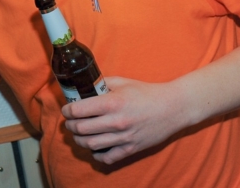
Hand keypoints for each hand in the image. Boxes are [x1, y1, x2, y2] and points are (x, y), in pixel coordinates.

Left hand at [61, 77, 188, 163]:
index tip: (66, 110)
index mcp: (112, 103)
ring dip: (79, 140)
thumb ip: (102, 83)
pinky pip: (108, 157)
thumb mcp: (123, 82)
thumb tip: (85, 86)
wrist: (173, 108)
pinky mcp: (131, 148)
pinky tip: (94, 149)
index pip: (79, 110)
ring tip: (78, 135)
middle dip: (71, 126)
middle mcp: (116, 122)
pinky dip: (97, 155)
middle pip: (81, 128)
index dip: (67, 111)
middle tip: (70, 122)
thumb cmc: (147, 92)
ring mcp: (124, 137)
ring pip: (91, 144)